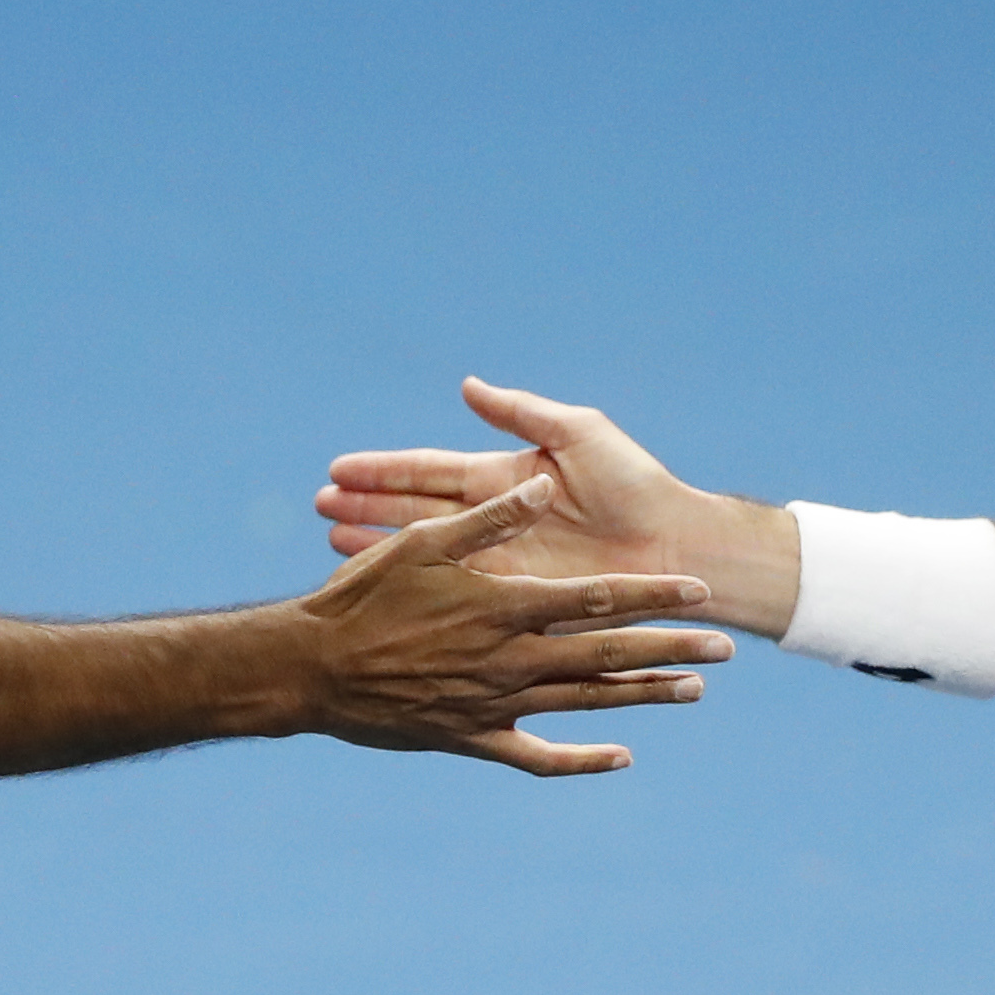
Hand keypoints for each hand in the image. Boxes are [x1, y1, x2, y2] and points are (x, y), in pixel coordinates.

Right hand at [292, 474, 728, 775]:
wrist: (309, 670)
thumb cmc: (360, 597)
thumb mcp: (423, 543)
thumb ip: (488, 518)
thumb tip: (538, 484)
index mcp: (502, 605)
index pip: (597, 598)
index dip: (651, 594)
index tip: (697, 591)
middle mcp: (508, 658)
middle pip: (607, 653)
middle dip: (671, 648)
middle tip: (723, 648)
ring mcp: (494, 704)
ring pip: (585, 701)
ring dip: (643, 696)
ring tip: (694, 691)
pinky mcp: (473, 738)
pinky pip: (537, 755)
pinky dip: (581, 759)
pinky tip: (620, 756)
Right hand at [320, 379, 716, 580]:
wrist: (677, 550)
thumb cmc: (635, 487)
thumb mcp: (577, 435)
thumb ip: (522, 413)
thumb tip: (469, 387)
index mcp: (507, 486)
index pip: (432, 475)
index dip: (385, 472)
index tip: (337, 469)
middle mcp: (497, 532)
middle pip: (418, 517)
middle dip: (366, 510)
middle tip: (316, 507)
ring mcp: (502, 572)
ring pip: (428, 560)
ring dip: (379, 550)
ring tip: (330, 548)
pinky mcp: (516, 607)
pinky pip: (459, 602)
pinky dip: (421, 598)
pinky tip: (389, 598)